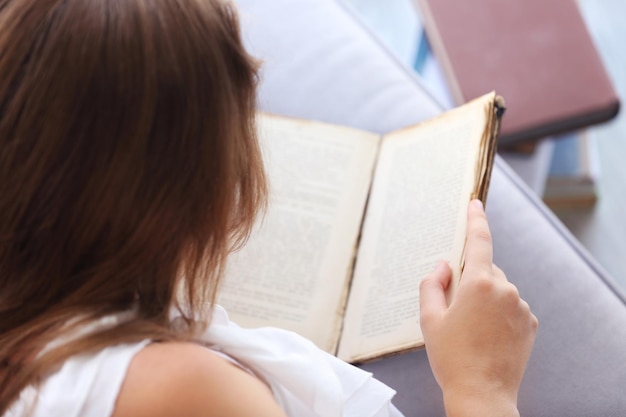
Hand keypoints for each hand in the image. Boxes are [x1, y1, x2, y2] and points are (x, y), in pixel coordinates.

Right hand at [419, 200, 537, 416]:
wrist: (482, 394)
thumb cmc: (451, 358)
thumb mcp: (428, 319)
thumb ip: (432, 285)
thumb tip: (443, 267)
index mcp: (478, 283)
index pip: (478, 241)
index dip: (476, 219)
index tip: (475, 203)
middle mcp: (505, 289)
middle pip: (485, 270)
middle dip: (470, 281)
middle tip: (455, 310)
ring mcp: (521, 307)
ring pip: (499, 289)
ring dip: (485, 299)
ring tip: (472, 331)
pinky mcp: (530, 323)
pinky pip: (511, 307)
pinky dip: (499, 314)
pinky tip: (487, 336)